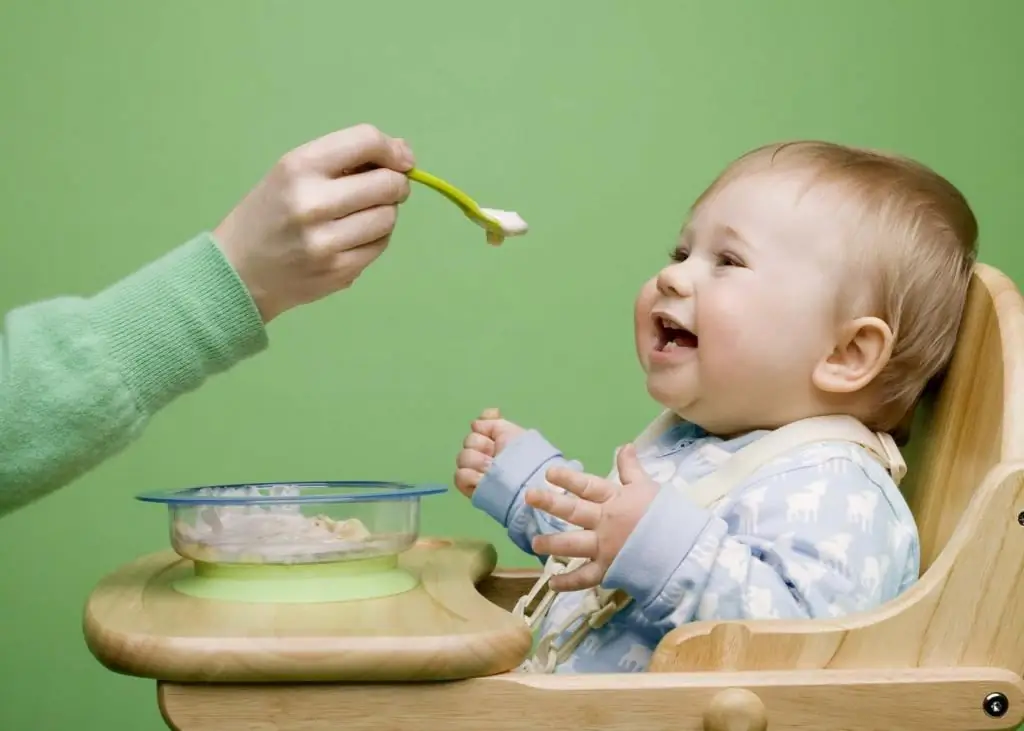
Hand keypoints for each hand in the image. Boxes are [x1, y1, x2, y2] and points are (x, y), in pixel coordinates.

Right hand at [213, 123, 414, 322]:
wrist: (238, 271)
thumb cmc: (270, 214)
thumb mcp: (292, 173)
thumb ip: (345, 159)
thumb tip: (404, 152)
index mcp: (298, 167)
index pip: (366, 141)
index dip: (393, 149)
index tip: (402, 160)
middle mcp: (312, 202)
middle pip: (387, 184)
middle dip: (396, 184)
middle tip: (388, 190)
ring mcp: (326, 241)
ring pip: (388, 218)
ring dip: (385, 213)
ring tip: (361, 215)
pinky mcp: (339, 271)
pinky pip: (380, 245)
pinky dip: (375, 238)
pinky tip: (352, 238)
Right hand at [453, 408, 525, 497]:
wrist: (530, 480)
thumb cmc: (526, 455)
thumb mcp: (513, 433)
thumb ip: (492, 422)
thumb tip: (474, 424)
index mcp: (493, 440)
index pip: (477, 426)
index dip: (484, 429)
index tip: (495, 436)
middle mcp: (483, 454)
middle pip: (468, 441)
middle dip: (483, 446)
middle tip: (496, 456)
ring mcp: (475, 471)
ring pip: (463, 458)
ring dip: (478, 462)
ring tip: (492, 469)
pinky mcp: (471, 488)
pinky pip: (459, 476)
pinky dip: (470, 475)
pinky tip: (483, 478)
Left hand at [526, 443, 657, 590]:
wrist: (684, 548)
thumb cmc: (666, 515)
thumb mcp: (648, 487)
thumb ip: (632, 469)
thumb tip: (624, 445)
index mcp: (615, 500)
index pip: (588, 486)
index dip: (568, 479)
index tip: (549, 473)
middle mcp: (605, 522)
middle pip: (574, 510)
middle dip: (550, 503)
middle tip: (529, 496)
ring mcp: (605, 547)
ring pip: (573, 544)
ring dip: (552, 543)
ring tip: (534, 542)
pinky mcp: (609, 569)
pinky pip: (585, 577)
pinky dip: (569, 582)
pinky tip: (553, 583)